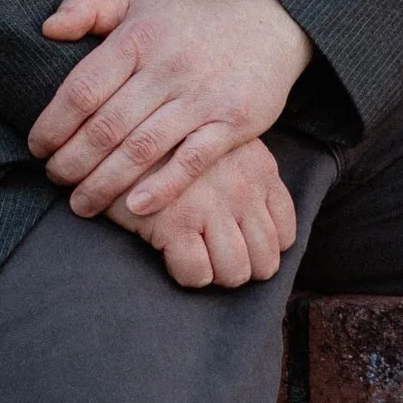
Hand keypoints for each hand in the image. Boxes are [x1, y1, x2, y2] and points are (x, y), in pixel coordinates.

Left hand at [32, 0, 311, 221]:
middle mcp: (168, 67)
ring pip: (142, 149)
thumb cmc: (189, 22)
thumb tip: (47, 28)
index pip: (83, 88)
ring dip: (105, 183)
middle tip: (54, 180)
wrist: (266, 26)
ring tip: (82, 203)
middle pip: (107, 126)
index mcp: (139, 38)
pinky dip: (161, 188)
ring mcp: (202, 97)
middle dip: (73, 161)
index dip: (54, 124)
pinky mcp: (232, 122)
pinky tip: (134, 207)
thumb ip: (89, 9)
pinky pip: (191, 162)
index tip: (38, 147)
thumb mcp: (138, 3)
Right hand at [112, 137, 298, 289]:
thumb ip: (244, 175)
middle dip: (242, 268)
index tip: (239, 248)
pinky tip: (172, 255)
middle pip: (265, 261)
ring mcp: (211, 207)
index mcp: (260, 169)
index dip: (261, 250)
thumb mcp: (222, 144)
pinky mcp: (174, 222)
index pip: (284, 234)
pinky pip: (196, 273)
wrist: (118, 128)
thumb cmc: (170, 141)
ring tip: (195, 260)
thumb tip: (254, 221)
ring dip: (215, 274)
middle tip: (216, 260)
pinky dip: (187, 274)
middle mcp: (243, 190)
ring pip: (234, 272)